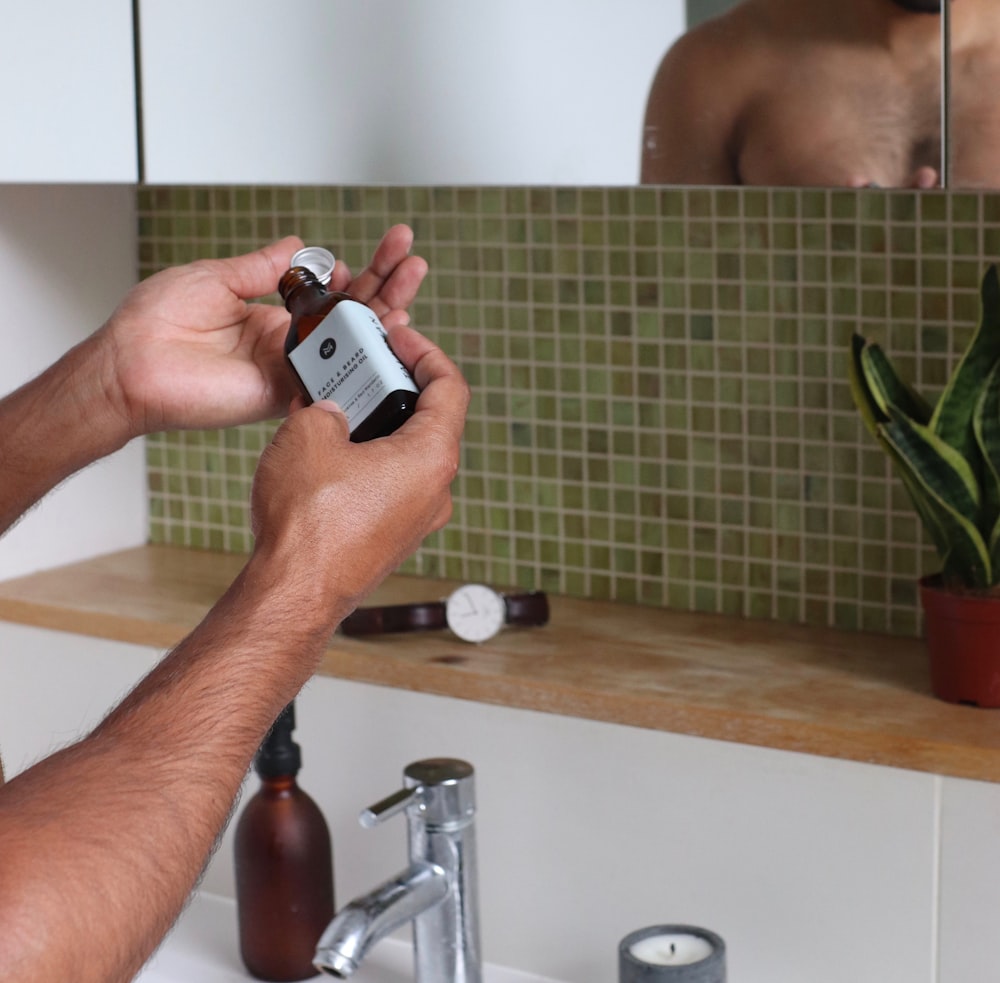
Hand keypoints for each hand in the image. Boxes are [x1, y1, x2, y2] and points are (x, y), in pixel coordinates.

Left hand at [98, 226, 427, 437]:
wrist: (131, 365)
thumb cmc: (156, 322)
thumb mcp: (215, 277)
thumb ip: (262, 268)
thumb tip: (299, 246)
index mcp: (271, 313)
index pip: (327, 290)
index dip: (357, 271)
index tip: (378, 249)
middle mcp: (287, 341)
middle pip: (349, 314)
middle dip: (383, 283)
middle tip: (410, 254)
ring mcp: (290, 368)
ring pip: (350, 344)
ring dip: (385, 312)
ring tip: (412, 278)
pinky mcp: (285, 393)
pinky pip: (332, 377)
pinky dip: (362, 356)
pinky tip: (392, 328)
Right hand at [250, 325, 469, 621]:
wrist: (294, 594)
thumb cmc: (309, 522)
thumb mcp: (308, 435)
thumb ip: (328, 407)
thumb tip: (330, 413)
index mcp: (432, 458)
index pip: (450, 387)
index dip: (426, 352)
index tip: (400, 337)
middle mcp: (436, 491)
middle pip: (429, 421)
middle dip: (392, 387)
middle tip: (358, 368)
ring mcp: (416, 520)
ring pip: (406, 456)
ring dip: (375, 426)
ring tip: (334, 408)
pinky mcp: (391, 539)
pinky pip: (387, 486)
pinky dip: (366, 461)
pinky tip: (326, 453)